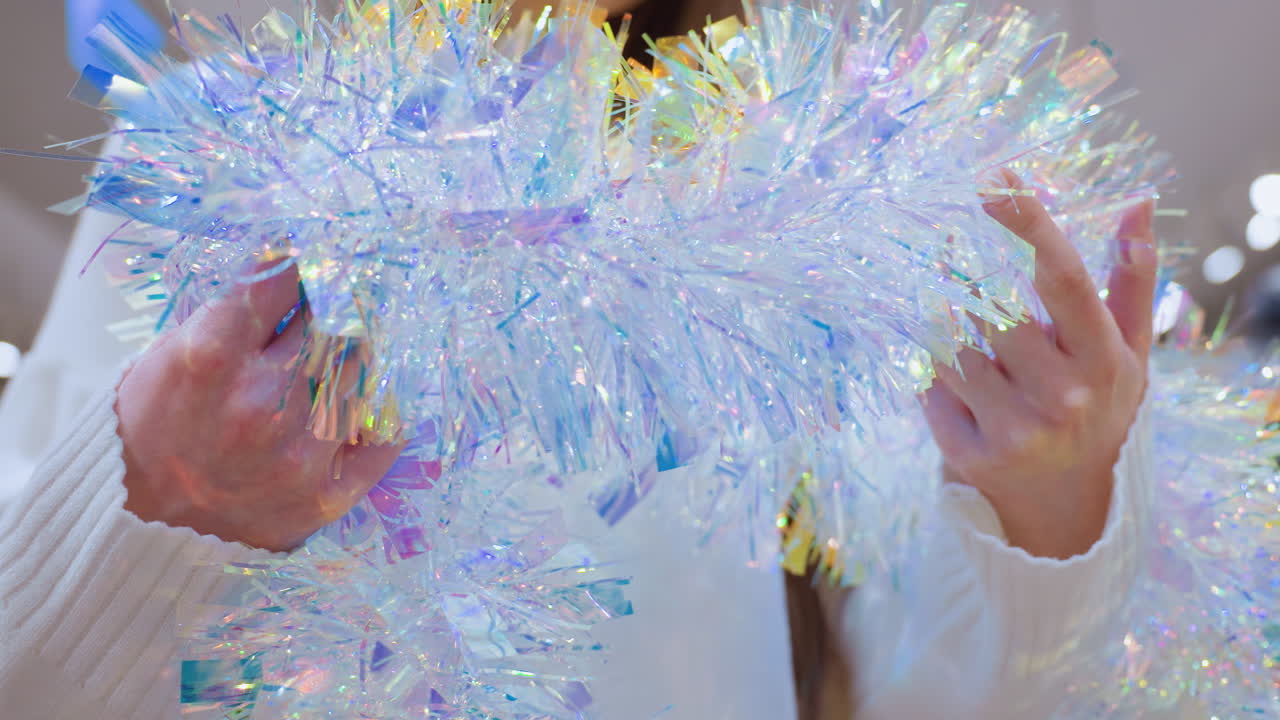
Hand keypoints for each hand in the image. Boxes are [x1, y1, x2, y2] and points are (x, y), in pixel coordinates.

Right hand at [116, 263, 402, 551]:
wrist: (143, 526)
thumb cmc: (156, 426)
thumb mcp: (173, 352)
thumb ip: (240, 314)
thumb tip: (304, 270)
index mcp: (212, 356)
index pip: (287, 279)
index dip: (305, 263)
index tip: (314, 261)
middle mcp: (262, 402)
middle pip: (334, 323)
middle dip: (336, 309)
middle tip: (335, 306)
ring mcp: (300, 452)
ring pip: (365, 372)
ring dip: (357, 359)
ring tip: (339, 358)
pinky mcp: (328, 494)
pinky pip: (386, 434)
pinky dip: (383, 412)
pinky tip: (366, 400)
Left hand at [922, 171, 1156, 558]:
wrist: (1066, 502)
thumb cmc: (1097, 404)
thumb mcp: (1128, 349)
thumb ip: (1132, 278)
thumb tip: (1137, 202)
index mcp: (1104, 361)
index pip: (1064, 278)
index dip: (1028, 224)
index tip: (995, 181)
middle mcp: (1063, 397)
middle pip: (994, 308)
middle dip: (964, 272)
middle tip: (942, 244)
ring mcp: (1015, 430)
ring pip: (952, 344)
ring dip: (940, 316)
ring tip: (942, 302)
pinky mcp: (971, 453)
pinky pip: (929, 385)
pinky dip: (928, 365)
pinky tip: (940, 360)